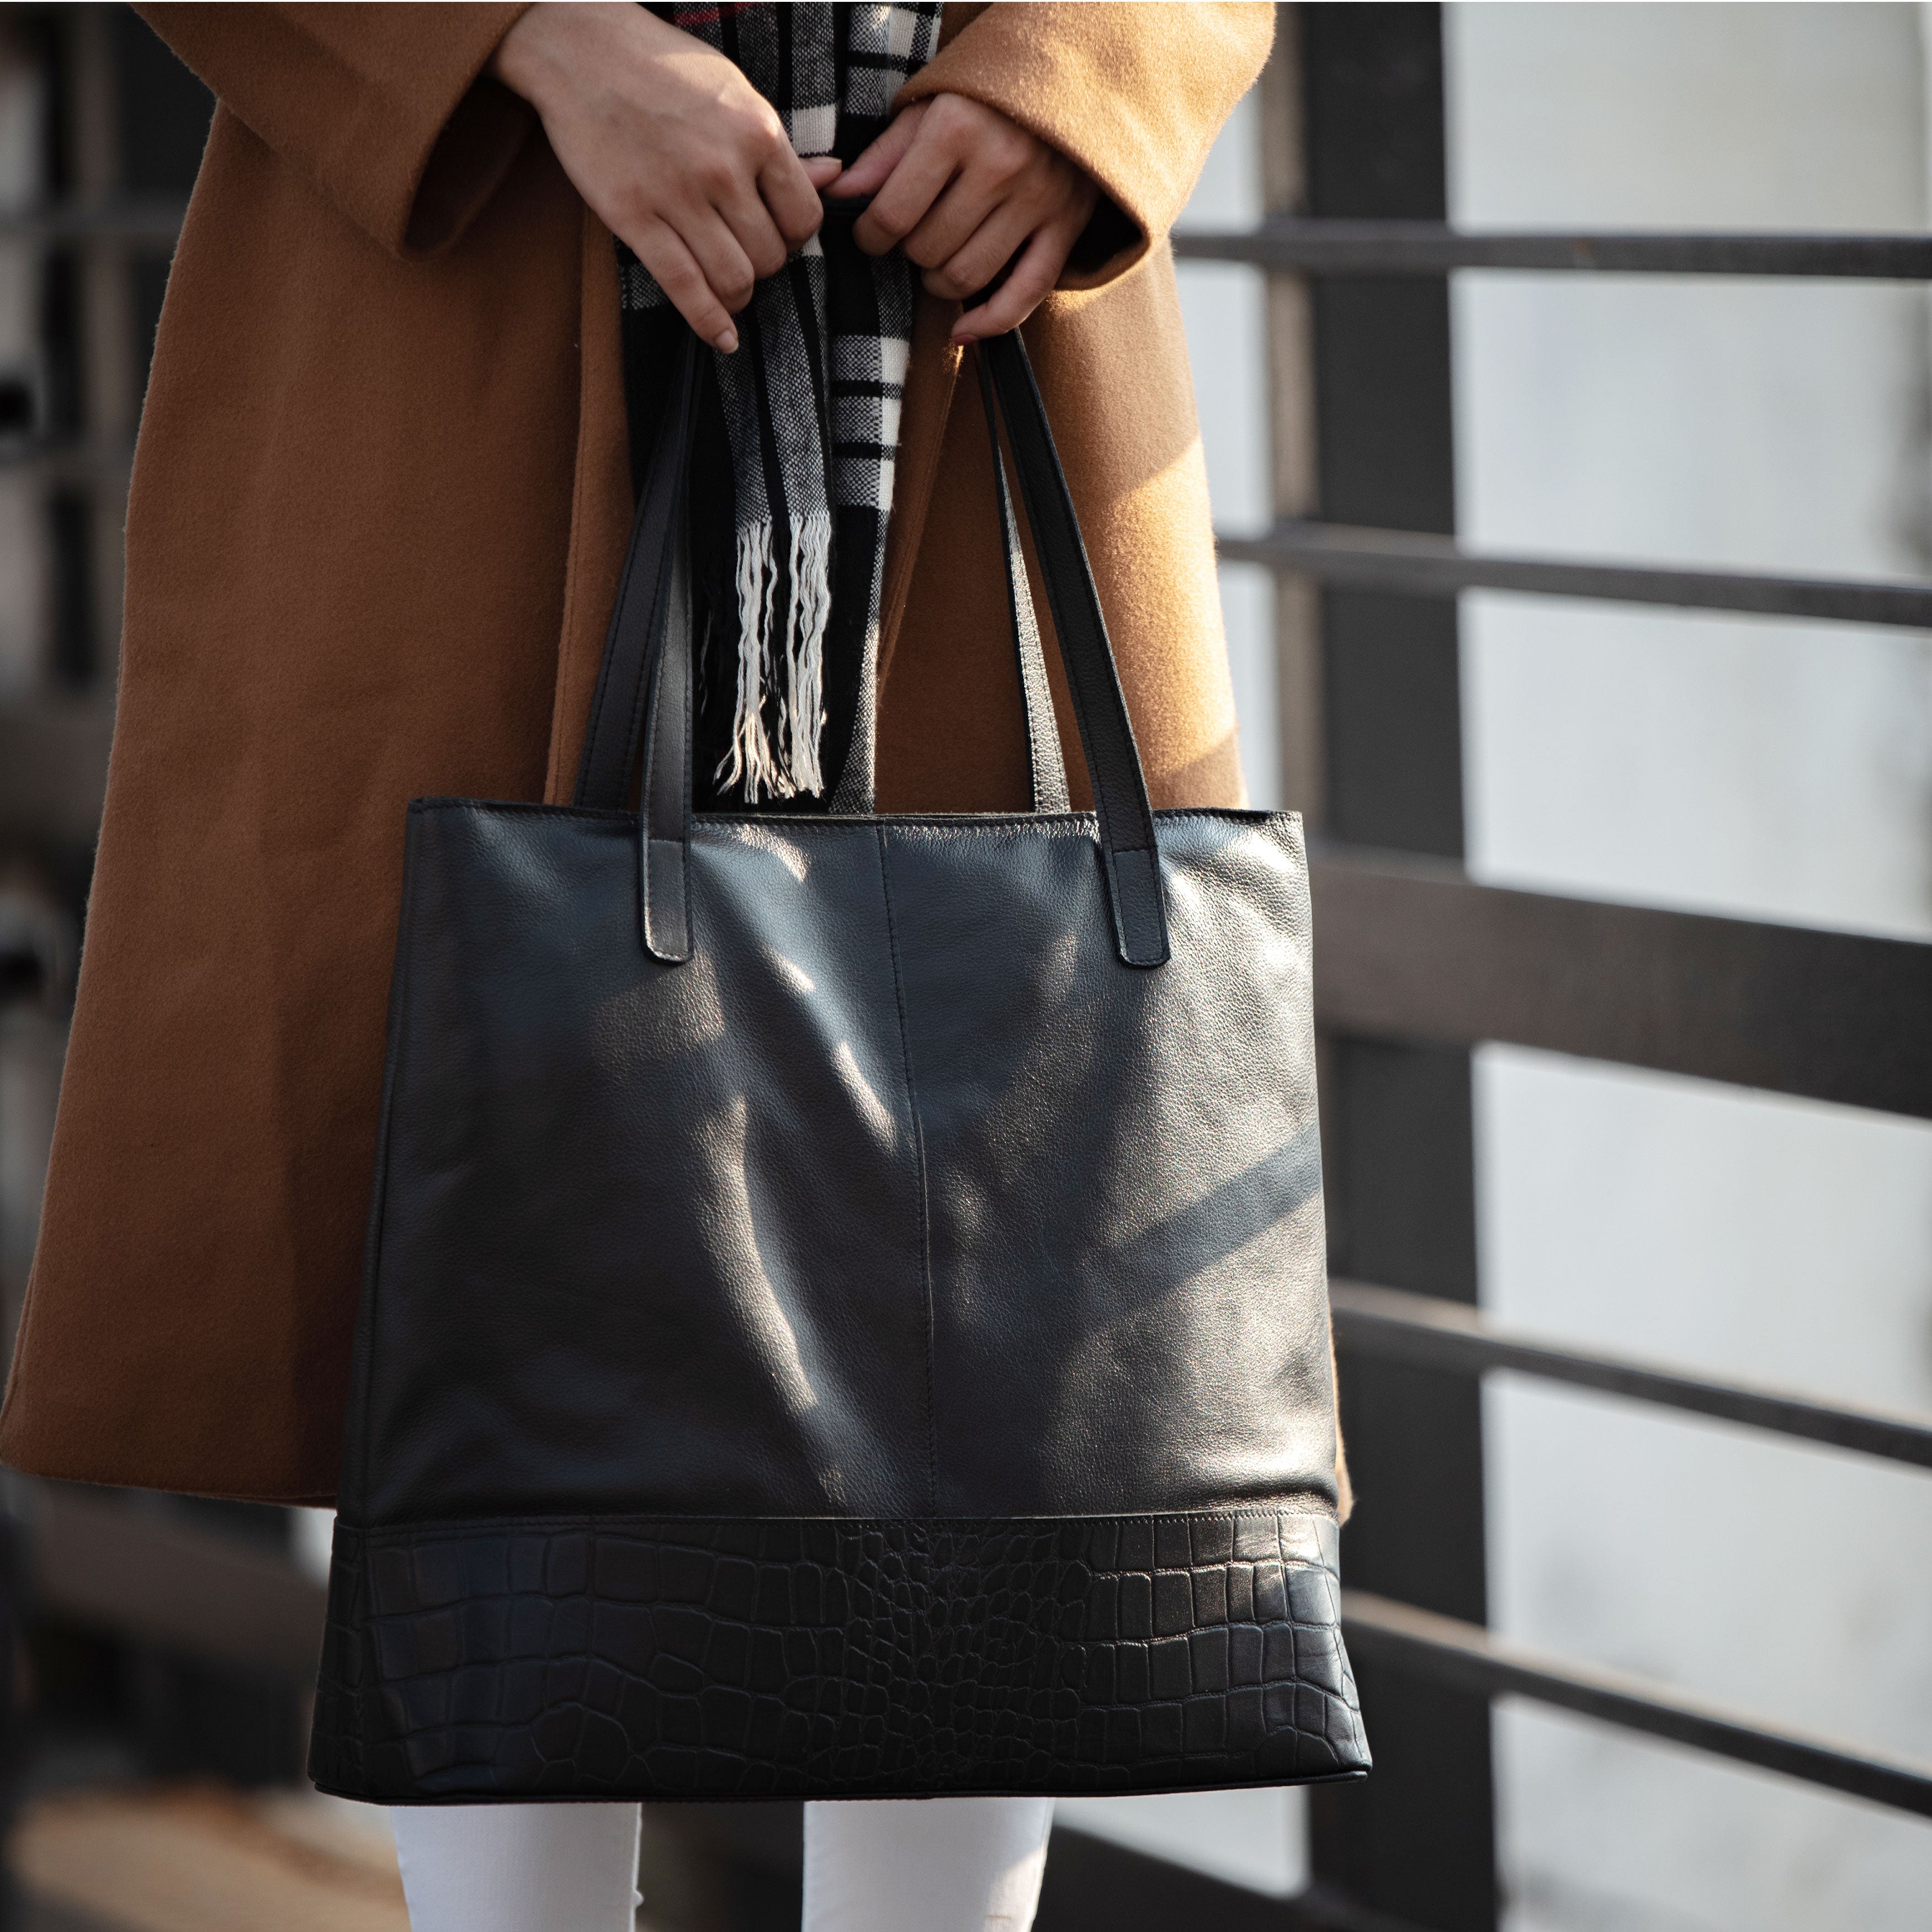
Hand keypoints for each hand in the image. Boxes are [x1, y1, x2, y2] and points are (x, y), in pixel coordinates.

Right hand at [491, 3, 841, 351]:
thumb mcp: (734, 92)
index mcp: (757, 132)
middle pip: (770, 256)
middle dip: (763, 266)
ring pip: (736, 280)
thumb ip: (780, 145)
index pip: (804, 219)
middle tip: (742, 252)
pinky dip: (710, 324)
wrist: (580, 48)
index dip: (794, 237)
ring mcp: (678, 195)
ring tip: (730, 286)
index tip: (775, 233)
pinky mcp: (634, 217)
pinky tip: (724, 339)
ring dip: (738, 294)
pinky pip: (686, 288)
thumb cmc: (663, 68)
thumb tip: (834, 176)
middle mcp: (723, 167)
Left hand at [830, 95, 1099, 343]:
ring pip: (967, 277)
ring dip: (941, 282)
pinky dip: (990, 322)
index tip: (872, 234)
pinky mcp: (1066, 226)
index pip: (892, 215)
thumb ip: (883, 156)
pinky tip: (963, 330)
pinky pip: (1024, 295)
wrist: (1069, 81)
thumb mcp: (928, 108)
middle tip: (915, 235)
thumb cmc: (986, 98)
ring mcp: (1037, 199)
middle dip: (910, 252)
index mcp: (957, 128)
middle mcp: (1000, 165)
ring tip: (940, 259)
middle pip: (928, 250)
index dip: (870, 236)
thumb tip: (837, 196)